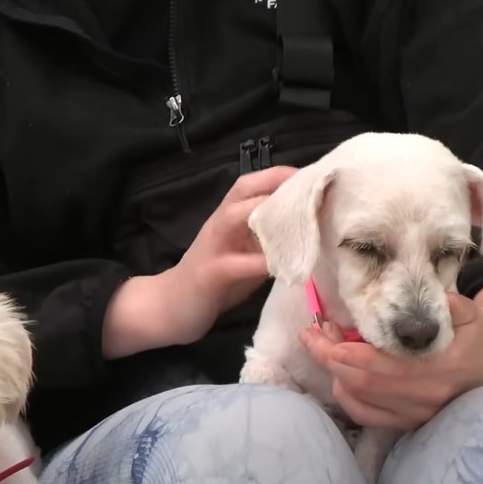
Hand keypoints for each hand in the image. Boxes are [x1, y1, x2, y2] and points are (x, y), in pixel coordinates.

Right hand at [102, 165, 297, 357]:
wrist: (169, 307)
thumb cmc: (214, 281)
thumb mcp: (245, 254)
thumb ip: (269, 240)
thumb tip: (310, 229)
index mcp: (228, 217)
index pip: (252, 184)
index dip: (281, 176)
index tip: (313, 176)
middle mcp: (219, 224)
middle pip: (244, 190)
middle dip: (277, 183)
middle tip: (311, 187)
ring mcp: (212, 247)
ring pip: (235, 216)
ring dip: (267, 212)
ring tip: (300, 215)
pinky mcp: (209, 274)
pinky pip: (236, 264)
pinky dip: (260, 263)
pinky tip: (282, 266)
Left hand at [299, 287, 482, 429]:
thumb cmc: (475, 330)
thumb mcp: (467, 309)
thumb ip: (442, 305)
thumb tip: (412, 301)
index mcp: (441, 366)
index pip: (378, 364)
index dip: (343, 349)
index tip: (321, 329)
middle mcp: (427, 396)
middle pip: (362, 382)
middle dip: (329, 358)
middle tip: (312, 334)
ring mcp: (418, 414)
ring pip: (361, 401)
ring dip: (335, 374)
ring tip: (326, 347)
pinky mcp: (411, 423)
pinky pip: (368, 416)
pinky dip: (347, 396)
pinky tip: (341, 375)